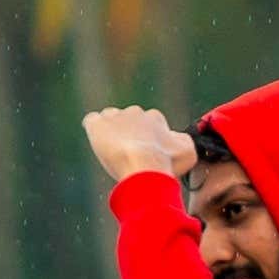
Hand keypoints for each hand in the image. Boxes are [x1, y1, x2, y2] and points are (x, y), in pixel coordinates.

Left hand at [78, 107, 193, 180]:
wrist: (144, 165)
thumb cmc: (167, 162)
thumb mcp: (188, 152)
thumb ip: (182, 142)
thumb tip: (176, 139)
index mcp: (155, 117)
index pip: (150, 124)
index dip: (148, 139)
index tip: (147, 152)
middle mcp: (136, 112)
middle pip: (130, 121)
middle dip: (129, 134)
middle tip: (130, 155)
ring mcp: (115, 117)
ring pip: (110, 119)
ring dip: (111, 132)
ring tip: (113, 151)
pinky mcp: (97, 124)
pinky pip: (91, 121)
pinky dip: (93, 130)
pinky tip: (98, 143)